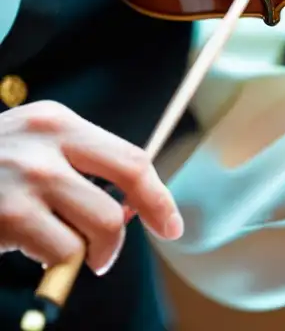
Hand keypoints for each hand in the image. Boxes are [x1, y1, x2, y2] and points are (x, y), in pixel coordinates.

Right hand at [0, 100, 182, 275]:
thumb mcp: (26, 148)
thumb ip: (75, 166)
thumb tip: (130, 206)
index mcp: (56, 121)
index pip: (130, 155)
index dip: (157, 194)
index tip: (170, 224)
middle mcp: (47, 140)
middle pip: (129, 180)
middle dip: (137, 222)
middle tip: (112, 254)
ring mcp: (27, 175)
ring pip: (100, 223)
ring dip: (88, 251)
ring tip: (58, 252)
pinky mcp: (9, 213)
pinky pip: (63, 250)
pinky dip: (54, 262)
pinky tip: (26, 249)